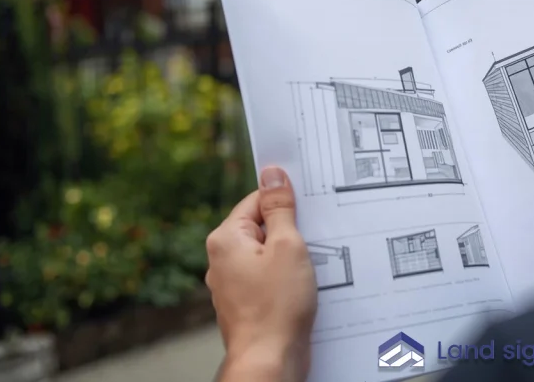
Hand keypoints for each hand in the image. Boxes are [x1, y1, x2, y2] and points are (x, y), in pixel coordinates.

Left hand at [206, 167, 316, 381]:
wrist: (269, 360)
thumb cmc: (278, 305)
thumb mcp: (287, 245)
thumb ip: (280, 208)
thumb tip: (272, 173)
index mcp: (226, 238)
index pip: (256, 201)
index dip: (285, 204)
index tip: (308, 211)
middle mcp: (221, 259)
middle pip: (261, 227)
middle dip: (289, 232)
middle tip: (312, 242)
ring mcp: (231, 284)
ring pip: (266, 255)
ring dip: (290, 258)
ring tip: (308, 270)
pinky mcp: (244, 303)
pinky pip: (267, 278)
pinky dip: (285, 279)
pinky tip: (302, 288)